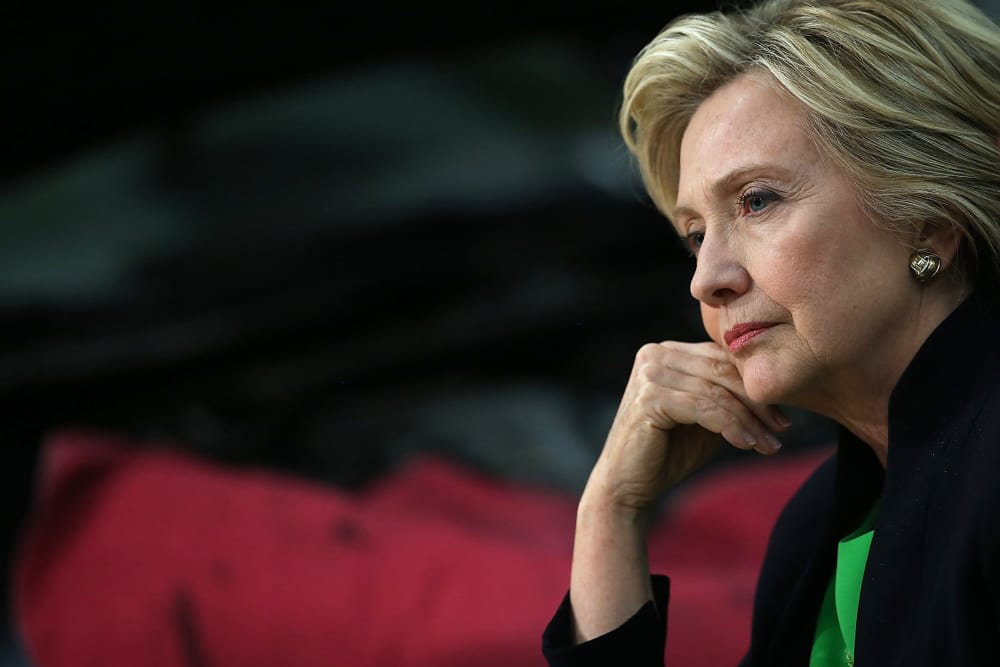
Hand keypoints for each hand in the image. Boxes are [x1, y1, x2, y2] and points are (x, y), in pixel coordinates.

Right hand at [587, 340, 789, 513]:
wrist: (626, 486)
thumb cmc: (668, 451)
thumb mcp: (705, 417)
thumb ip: (727, 396)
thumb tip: (778, 389)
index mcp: (666, 352)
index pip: (721, 358)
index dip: (755, 384)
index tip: (782, 415)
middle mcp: (654, 354)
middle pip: (721, 370)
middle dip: (757, 401)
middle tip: (782, 429)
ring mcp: (649, 374)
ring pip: (716, 391)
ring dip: (749, 420)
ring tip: (769, 444)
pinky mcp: (649, 398)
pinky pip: (704, 409)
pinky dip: (731, 427)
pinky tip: (747, 445)